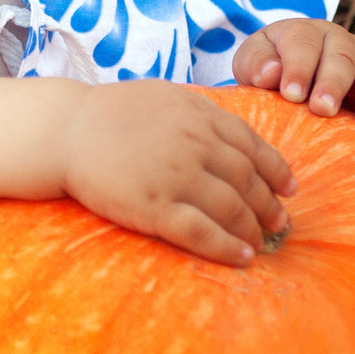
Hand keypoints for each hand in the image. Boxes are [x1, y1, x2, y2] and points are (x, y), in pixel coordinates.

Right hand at [58, 82, 294, 266]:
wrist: (66, 131)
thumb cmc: (110, 113)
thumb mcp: (165, 96)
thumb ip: (200, 113)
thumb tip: (232, 135)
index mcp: (200, 116)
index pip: (253, 146)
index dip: (277, 171)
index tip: (288, 188)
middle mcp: (196, 145)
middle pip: (248, 181)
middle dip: (268, 205)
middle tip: (278, 222)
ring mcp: (177, 177)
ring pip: (232, 209)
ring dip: (253, 229)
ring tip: (261, 242)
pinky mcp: (156, 208)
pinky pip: (202, 233)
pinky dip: (227, 247)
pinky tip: (242, 257)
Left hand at [231, 19, 354, 142]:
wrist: (285, 78)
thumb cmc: (266, 70)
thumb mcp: (253, 62)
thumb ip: (257, 64)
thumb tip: (270, 74)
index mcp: (306, 33)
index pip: (303, 44)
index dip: (298, 67)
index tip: (290, 94)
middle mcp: (341, 44)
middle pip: (342, 58)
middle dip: (333, 83)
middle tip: (322, 109)